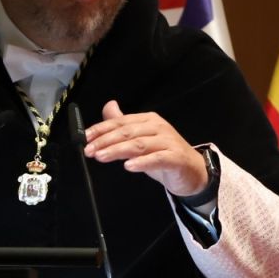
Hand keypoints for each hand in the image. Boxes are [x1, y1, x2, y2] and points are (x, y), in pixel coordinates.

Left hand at [83, 99, 209, 197]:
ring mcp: (168, 142)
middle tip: (89, 150)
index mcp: (148, 120)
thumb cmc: (165, 154)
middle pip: (128, 132)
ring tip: (101, 157)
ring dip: (118, 150)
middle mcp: (158, 127)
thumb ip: (124, 125)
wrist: (193, 171)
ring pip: (139, 144)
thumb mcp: (141, 139)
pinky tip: (128, 166)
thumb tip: (109, 106)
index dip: (101, 129)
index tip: (85, 138)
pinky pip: (157, 158)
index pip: (121, 122)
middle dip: (105, 140)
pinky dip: (142, 162)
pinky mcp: (176, 158)